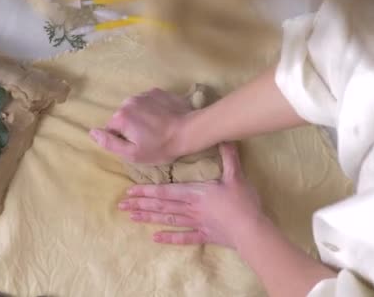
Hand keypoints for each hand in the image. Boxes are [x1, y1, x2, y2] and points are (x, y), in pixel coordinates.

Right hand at [90, 88, 190, 163]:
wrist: (189, 130)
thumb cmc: (160, 146)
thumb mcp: (133, 153)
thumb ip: (110, 143)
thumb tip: (92, 132)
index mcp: (121, 116)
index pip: (111, 129)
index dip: (122, 139)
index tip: (136, 145)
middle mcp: (128, 101)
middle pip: (123, 116)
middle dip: (131, 126)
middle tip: (148, 137)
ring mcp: (144, 94)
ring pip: (135, 108)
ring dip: (141, 116)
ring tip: (156, 127)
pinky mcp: (158, 91)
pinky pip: (148, 101)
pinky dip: (152, 109)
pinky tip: (162, 118)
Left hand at [118, 143, 262, 247]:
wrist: (251, 230)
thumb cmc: (243, 202)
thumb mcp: (236, 176)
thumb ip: (229, 156)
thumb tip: (224, 136)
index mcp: (195, 193)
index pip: (165, 192)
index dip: (147, 191)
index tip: (130, 191)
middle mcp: (190, 209)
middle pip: (161, 206)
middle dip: (141, 204)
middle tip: (122, 205)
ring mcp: (196, 224)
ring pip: (168, 220)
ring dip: (149, 219)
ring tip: (132, 217)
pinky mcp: (204, 236)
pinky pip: (183, 238)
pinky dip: (169, 238)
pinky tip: (155, 238)